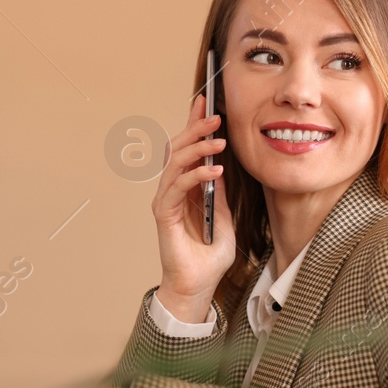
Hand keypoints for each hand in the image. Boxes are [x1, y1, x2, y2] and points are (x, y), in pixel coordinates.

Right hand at [153, 93, 238, 321]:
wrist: (198, 284)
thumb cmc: (209, 256)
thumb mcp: (224, 217)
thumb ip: (219, 192)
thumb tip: (220, 165)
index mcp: (186, 189)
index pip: (187, 149)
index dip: (193, 124)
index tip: (205, 102)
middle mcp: (172, 191)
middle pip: (178, 149)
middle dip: (195, 128)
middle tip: (215, 115)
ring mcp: (166, 201)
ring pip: (176, 163)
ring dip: (197, 148)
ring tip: (219, 140)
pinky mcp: (163, 215)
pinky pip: (178, 187)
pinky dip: (196, 175)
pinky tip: (215, 170)